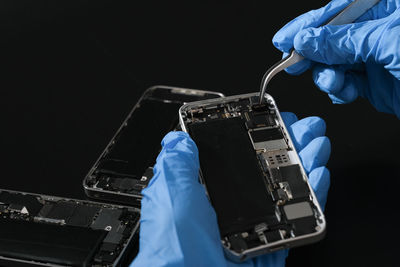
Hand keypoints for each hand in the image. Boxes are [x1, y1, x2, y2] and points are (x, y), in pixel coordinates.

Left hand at [131, 112, 330, 266]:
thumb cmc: (175, 245)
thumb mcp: (171, 191)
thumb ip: (177, 163)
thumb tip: (178, 139)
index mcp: (204, 192)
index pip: (234, 158)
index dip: (254, 137)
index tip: (270, 120)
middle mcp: (229, 208)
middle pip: (265, 170)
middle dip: (286, 144)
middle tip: (305, 126)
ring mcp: (253, 226)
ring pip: (284, 189)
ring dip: (304, 163)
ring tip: (318, 142)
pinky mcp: (271, 246)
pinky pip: (297, 219)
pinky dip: (312, 195)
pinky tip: (319, 174)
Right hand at [272, 0, 399, 117]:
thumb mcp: (388, 42)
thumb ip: (344, 40)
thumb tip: (307, 40)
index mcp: (386, 9)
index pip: (336, 11)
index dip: (307, 24)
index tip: (284, 39)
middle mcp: (376, 32)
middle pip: (330, 38)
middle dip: (312, 54)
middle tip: (295, 64)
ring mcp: (374, 57)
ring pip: (333, 63)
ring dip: (326, 76)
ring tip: (332, 82)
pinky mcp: (374, 82)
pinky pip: (344, 83)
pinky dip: (339, 91)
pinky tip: (345, 92)